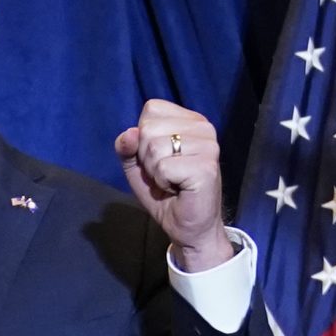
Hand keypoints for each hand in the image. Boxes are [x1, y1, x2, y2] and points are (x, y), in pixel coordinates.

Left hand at [113, 100, 229, 270]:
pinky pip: (163, 167)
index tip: (159, 158)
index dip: (143, 137)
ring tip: (172, 182)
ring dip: (155, 172)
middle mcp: (203, 127)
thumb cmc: (165, 193)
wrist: (188, 226)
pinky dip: (163, 183)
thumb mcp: (138, 165)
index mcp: (190, 120)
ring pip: (154, 147)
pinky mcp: (206, 166)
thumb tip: (129, 134)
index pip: (151, 109)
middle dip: (146, 157)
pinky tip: (178, 189)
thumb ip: (127, 146)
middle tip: (165, 174)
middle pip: (148, 128)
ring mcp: (208, 146)